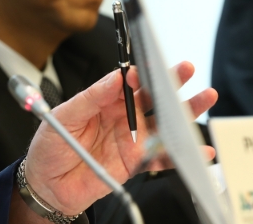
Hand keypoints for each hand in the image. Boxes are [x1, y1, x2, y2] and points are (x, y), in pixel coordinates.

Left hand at [19, 61, 217, 216]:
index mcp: (103, 101)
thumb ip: (90, 98)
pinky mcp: (135, 163)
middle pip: (151, 97)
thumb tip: (113, 79)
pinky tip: (201, 151)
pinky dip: (181, 156)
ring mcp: (131, 140)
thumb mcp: (64, 116)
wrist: (46, 184)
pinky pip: (162, 159)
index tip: (143, 71)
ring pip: (163, 124)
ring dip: (185, 113)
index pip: (126, 82)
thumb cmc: (50, 146)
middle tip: (186, 70)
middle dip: (170, 84)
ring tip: (206, 98)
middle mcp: (121, 117)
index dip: (137, 74)